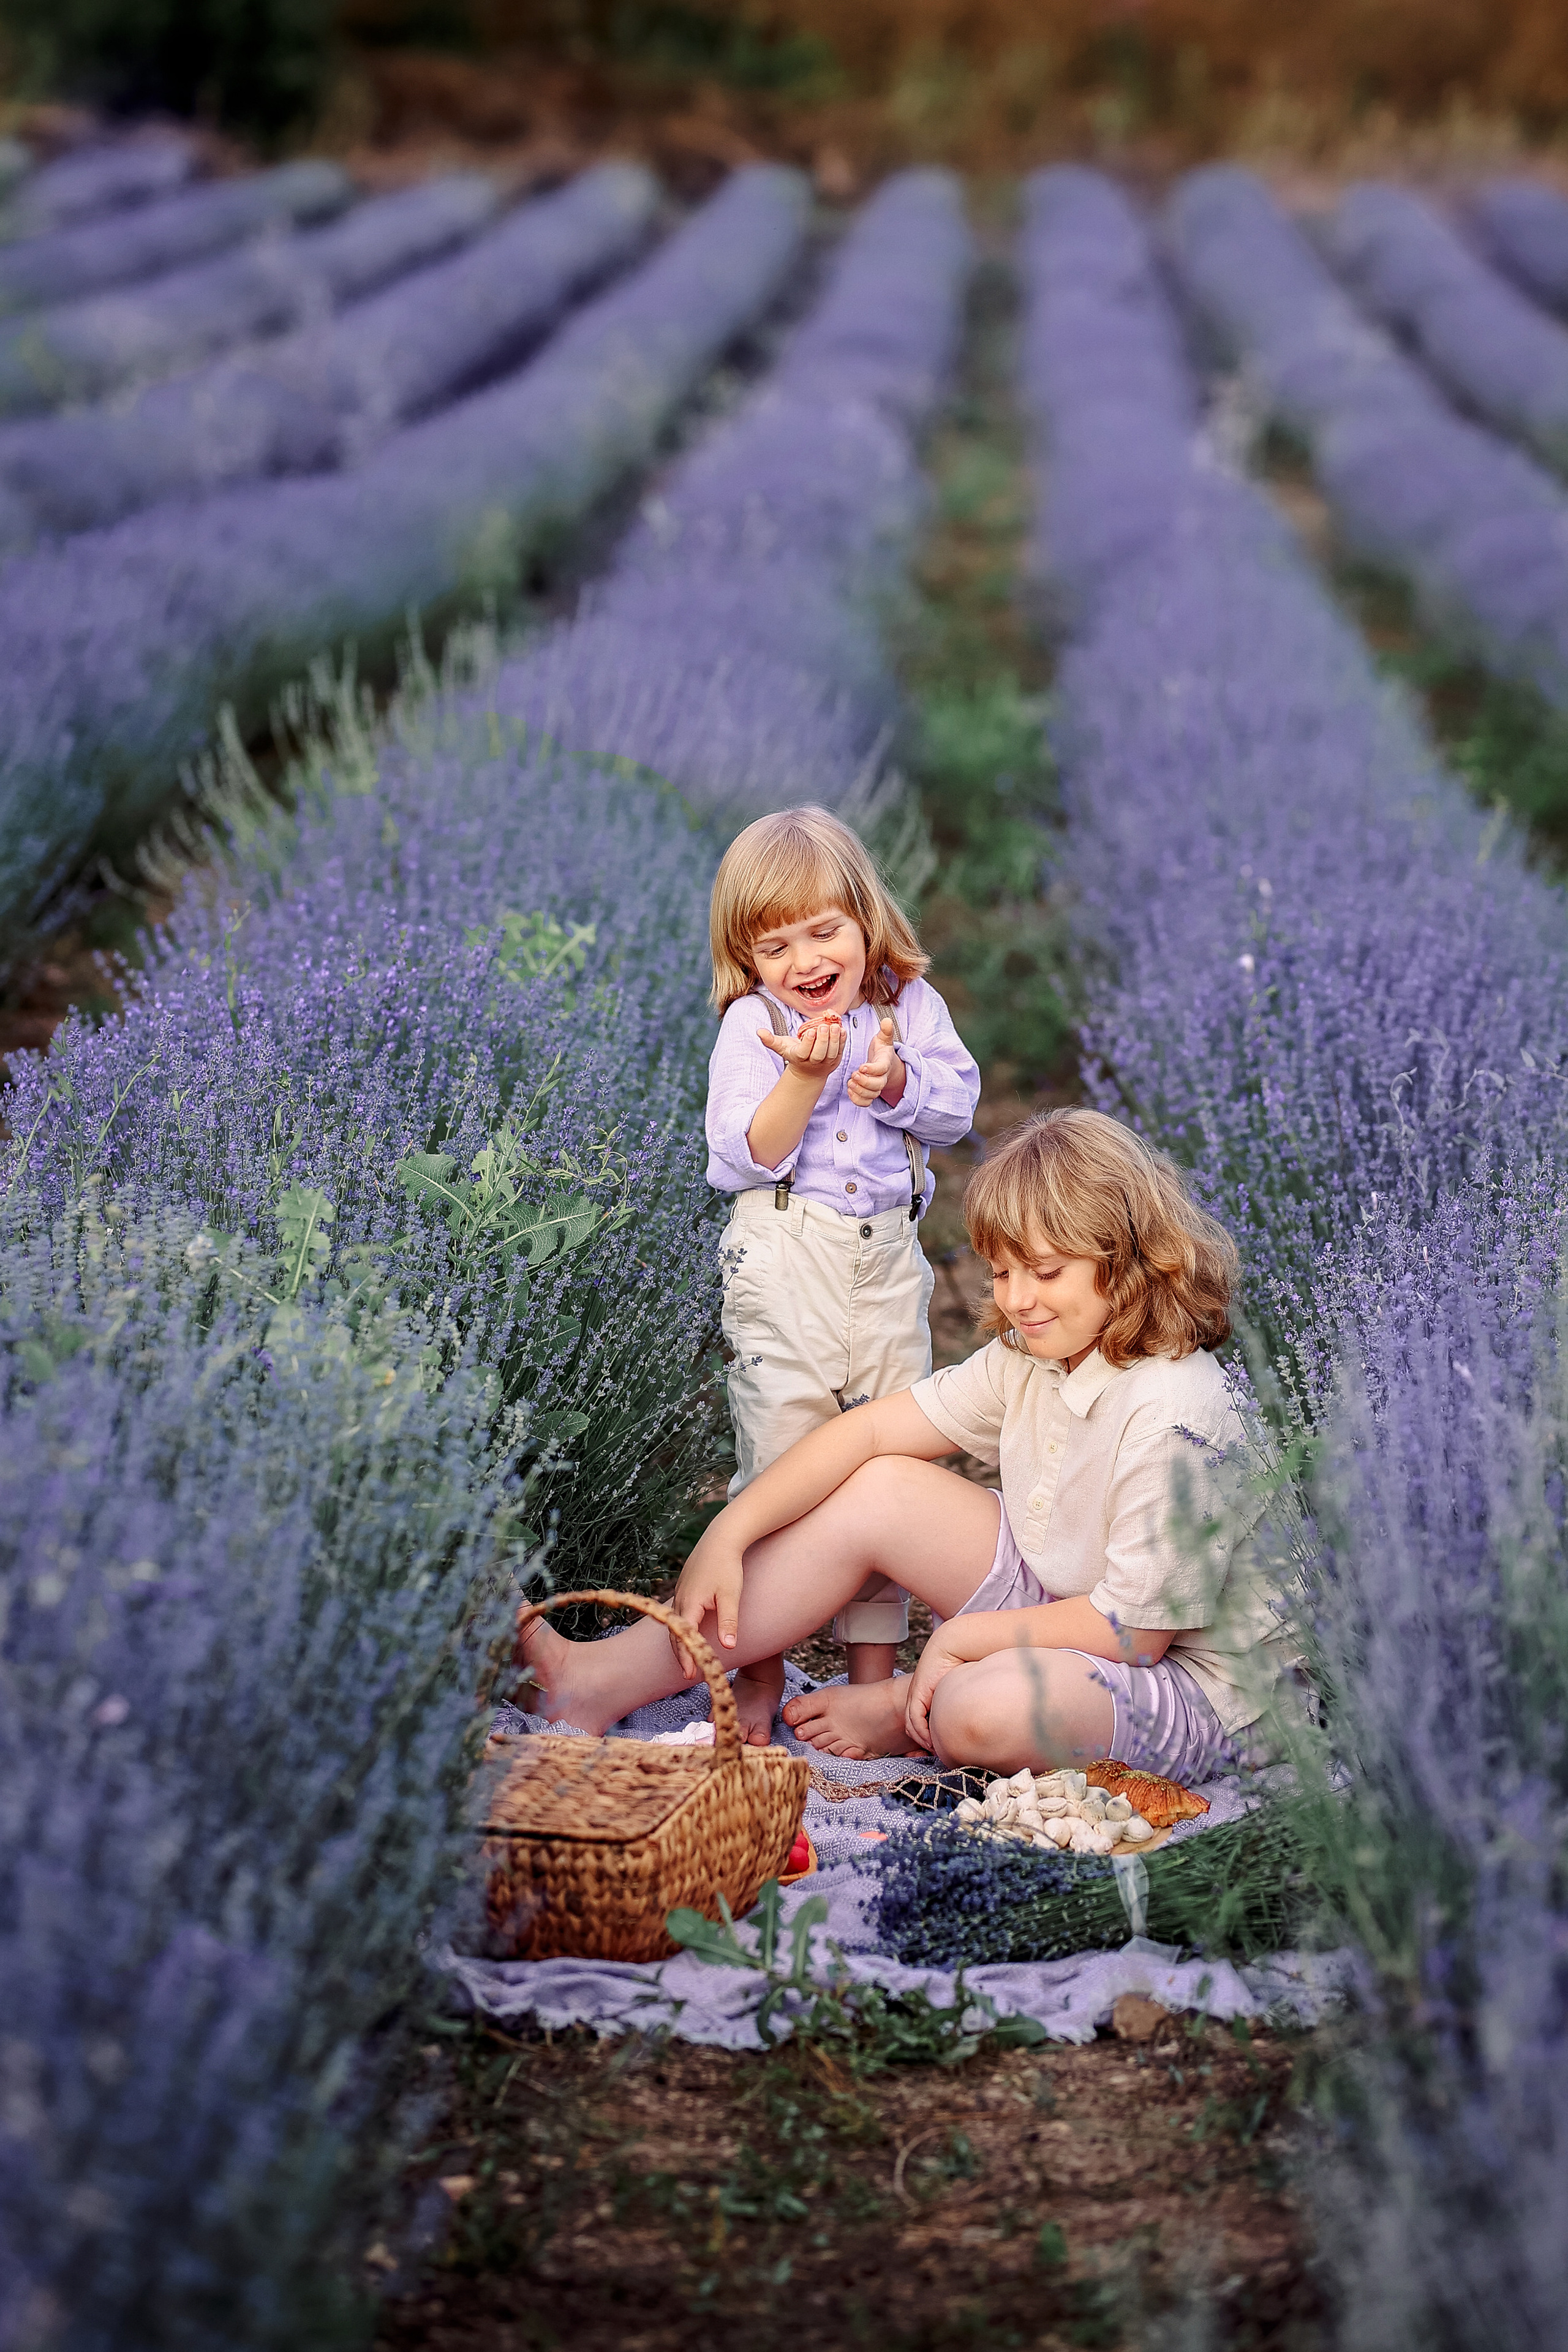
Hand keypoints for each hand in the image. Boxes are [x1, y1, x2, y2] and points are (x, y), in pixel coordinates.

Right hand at [669, 1527, 745, 1674]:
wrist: (721, 1538)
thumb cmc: (727, 1566)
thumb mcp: (731, 1595)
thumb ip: (729, 1622)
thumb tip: (729, 1648)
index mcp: (689, 1603)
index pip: (683, 1636)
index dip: (686, 1657)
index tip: (690, 1674)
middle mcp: (680, 1599)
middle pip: (674, 1632)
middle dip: (680, 1654)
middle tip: (688, 1674)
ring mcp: (680, 1592)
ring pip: (674, 1623)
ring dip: (679, 1641)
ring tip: (686, 1658)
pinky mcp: (684, 1587)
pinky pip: (677, 1613)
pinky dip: (679, 1628)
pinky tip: (686, 1632)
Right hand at [758, 1013, 845, 1084]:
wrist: (808, 1072)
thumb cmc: (794, 1054)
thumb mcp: (782, 1047)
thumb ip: (771, 1040)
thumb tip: (759, 1031)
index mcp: (799, 1058)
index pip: (804, 1052)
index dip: (808, 1042)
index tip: (811, 1030)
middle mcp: (813, 1063)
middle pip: (820, 1054)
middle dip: (823, 1040)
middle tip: (825, 1026)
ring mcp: (826, 1063)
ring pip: (832, 1053)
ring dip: (835, 1039)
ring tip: (835, 1025)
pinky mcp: (836, 1061)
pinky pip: (840, 1051)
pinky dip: (842, 1041)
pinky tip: (841, 1029)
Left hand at [846, 1015, 902, 1106]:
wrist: (884, 1064)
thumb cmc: (882, 1051)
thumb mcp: (884, 1039)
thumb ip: (886, 1031)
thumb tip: (887, 1020)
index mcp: (885, 1063)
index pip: (881, 1068)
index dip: (872, 1069)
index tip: (862, 1066)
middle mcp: (882, 1077)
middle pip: (877, 1085)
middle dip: (864, 1082)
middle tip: (853, 1075)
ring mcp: (876, 1087)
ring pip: (871, 1096)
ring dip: (860, 1091)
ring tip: (850, 1082)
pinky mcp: (870, 1093)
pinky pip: (866, 1103)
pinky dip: (857, 1100)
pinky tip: (850, 1090)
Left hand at [903, 1621, 972, 1750]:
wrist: (953, 1645)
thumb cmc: (960, 1665)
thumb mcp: (957, 1689)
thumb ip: (958, 1703)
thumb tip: (973, 1715)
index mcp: (924, 1697)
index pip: (918, 1723)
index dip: (926, 1738)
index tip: (939, 1750)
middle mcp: (916, 1697)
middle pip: (912, 1727)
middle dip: (922, 1744)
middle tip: (936, 1755)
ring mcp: (915, 1695)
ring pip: (911, 1726)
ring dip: (923, 1741)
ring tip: (936, 1751)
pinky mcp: (918, 1694)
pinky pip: (915, 1719)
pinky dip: (922, 1733)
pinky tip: (932, 1741)